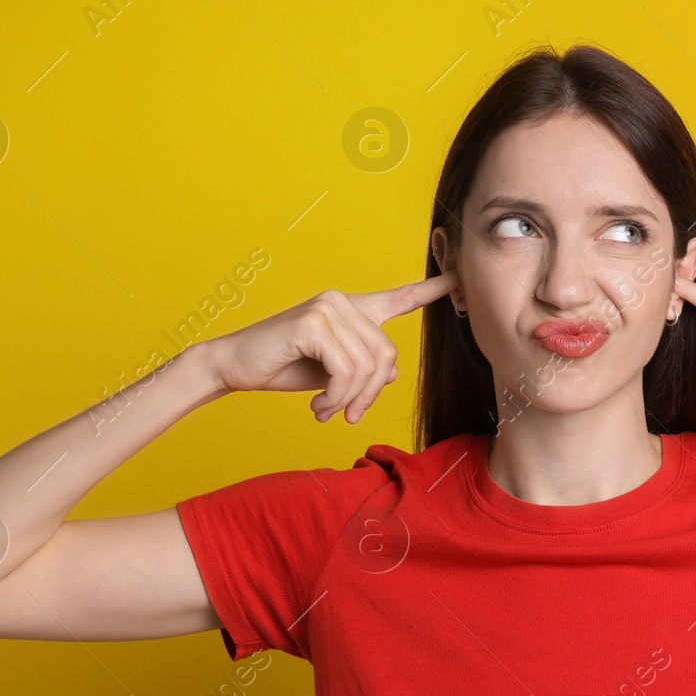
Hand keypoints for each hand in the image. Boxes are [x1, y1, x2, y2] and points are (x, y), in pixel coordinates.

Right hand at [201, 271, 457, 423]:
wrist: (235, 366)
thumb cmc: (284, 367)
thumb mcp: (332, 373)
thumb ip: (363, 368)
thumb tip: (392, 374)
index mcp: (353, 310)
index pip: (399, 297)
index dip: (432, 290)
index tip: (459, 279)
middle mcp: (344, 302)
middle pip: (388, 356)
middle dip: (371, 395)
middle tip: (349, 416)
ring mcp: (329, 308)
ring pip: (368, 367)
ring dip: (350, 401)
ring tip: (328, 411)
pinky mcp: (313, 322)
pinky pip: (346, 371)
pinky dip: (336, 398)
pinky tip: (318, 406)